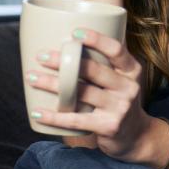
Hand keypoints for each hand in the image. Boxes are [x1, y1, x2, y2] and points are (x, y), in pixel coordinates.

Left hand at [25, 28, 154, 162]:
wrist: (137, 136)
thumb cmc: (120, 100)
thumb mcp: (124, 79)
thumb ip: (108, 61)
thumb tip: (79, 35)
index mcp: (132, 70)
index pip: (116, 49)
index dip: (96, 39)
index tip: (74, 33)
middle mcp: (128, 87)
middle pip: (92, 70)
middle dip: (63, 61)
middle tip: (41, 56)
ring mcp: (119, 107)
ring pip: (79, 93)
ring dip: (51, 84)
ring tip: (31, 77)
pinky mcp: (108, 126)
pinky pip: (75, 120)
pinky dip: (53, 116)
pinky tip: (37, 112)